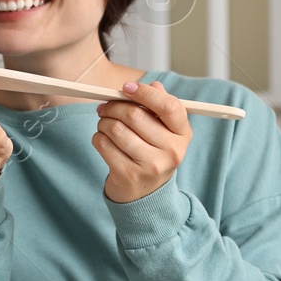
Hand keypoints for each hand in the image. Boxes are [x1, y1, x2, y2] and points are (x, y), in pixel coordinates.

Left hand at [92, 81, 192, 202]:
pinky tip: (103, 140)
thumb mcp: (163, 131)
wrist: (145, 195)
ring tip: (104, 124)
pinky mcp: (129, 175)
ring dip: (103, 122)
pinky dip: (98, 137)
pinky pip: (104, 145)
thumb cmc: (152, 154)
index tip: (126, 87)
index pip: (169, 106)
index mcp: (182, 134)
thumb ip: (159, 106)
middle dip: (114, 106)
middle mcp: (172, 151)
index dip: (145, 93)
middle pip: (135, 115)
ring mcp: (151, 166)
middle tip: (105, 107)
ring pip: (116, 129)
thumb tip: (154, 85)